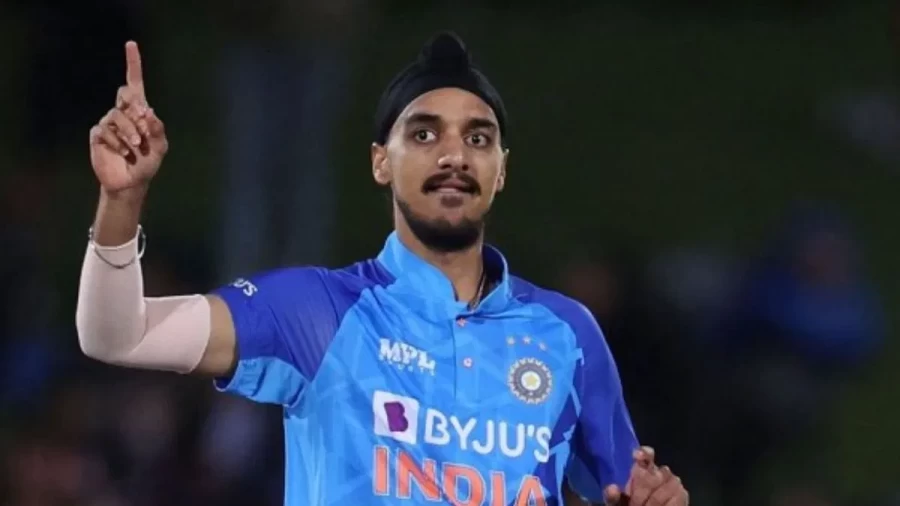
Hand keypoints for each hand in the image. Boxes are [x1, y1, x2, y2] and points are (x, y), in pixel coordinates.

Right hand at [89, 41, 167, 192]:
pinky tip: (124, 153)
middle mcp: (122, 113)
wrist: (132, 182)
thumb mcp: (160, 147)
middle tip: (145, 127)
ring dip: (130, 132)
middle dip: (135, 109)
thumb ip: (158, 129)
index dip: (133, 64)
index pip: (134, 84)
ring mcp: (108, 123)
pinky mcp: (98, 135)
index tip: (131, 44)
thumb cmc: (148, 163)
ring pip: (116, 115)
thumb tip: (149, 111)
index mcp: (139, 112)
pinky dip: (117, 142)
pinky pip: (105, 131)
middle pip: (124, 94)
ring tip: (136, 147)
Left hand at [603, 447, 687, 505]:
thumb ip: (613, 496)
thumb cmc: (630, 505)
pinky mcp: (682, 494)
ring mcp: (672, 481)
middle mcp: (657, 471)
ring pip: (667, 487)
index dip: (644, 453)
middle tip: (634, 504)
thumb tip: (612, 488)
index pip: (646, 454)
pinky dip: (666, 505)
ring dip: (654, 501)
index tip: (637, 456)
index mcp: (641, 468)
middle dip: (643, 492)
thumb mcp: (619, 503)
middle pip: (654, 474)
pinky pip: (676, 498)